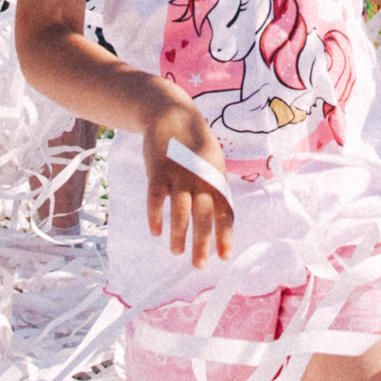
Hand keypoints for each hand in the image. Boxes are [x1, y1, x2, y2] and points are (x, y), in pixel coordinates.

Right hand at [141, 89, 231, 267]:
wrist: (171, 114)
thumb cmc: (193, 144)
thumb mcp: (212, 163)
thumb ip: (214, 188)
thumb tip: (218, 219)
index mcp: (216, 179)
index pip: (225, 212)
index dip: (225, 235)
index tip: (224, 257)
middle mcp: (201, 179)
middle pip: (205, 216)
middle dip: (203, 243)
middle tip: (199, 265)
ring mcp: (179, 175)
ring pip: (181, 211)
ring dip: (179, 234)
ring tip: (176, 251)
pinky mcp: (158, 171)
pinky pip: (156, 198)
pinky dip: (155, 216)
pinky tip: (155, 231)